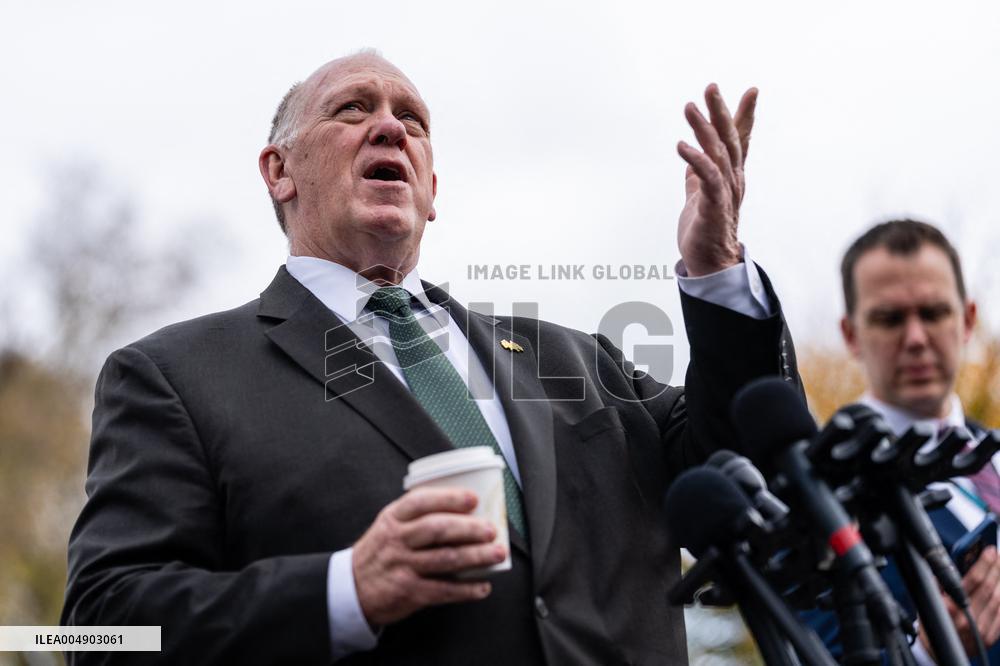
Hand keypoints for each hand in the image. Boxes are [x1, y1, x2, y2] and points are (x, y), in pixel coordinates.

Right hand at [352, 487, 506, 626]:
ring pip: (445, 559)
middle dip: (469, 528)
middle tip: (492, 529)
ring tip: (497, 554)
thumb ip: (417, 515)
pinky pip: (443, 590)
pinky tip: (483, 586)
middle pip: (437, 529)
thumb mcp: (389, 525)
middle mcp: (396, 540)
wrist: (351, 588)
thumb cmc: (380, 551)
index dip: (449, 498)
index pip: (421, 502)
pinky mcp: (408, 592)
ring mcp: (402, 566)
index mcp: (393, 518)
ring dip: (476, 557)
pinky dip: (466, 590)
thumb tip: (465, 506)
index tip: (474, 498)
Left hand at [676, 84, 756, 276]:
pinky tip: (681, 146)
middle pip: (728, 139)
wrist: (709, 264)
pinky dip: (696, 160)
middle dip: (721, 111)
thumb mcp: (698, 197)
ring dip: (703, 129)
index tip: (751, 91)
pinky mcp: (713, 206)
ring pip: (717, 153)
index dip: (743, 116)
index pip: (738, 141)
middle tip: (712, 87)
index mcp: (729, 177)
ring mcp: (724, 192)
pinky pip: (707, 178)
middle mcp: (732, 180)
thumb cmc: (705, 232)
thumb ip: (697, 178)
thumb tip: (691, 162)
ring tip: (689, 107)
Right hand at [918, 546, 999, 656]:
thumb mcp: (929, 600)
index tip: (990, 551)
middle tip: (999, 555)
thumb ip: (940, 582)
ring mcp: (982, 629)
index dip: (984, 563)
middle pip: (989, 588)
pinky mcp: (990, 636)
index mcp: (951, 608)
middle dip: (996, 568)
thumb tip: (953, 563)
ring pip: (999, 600)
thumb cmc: (931, 624)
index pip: (973, 580)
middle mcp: (968, 618)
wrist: (936, 652)